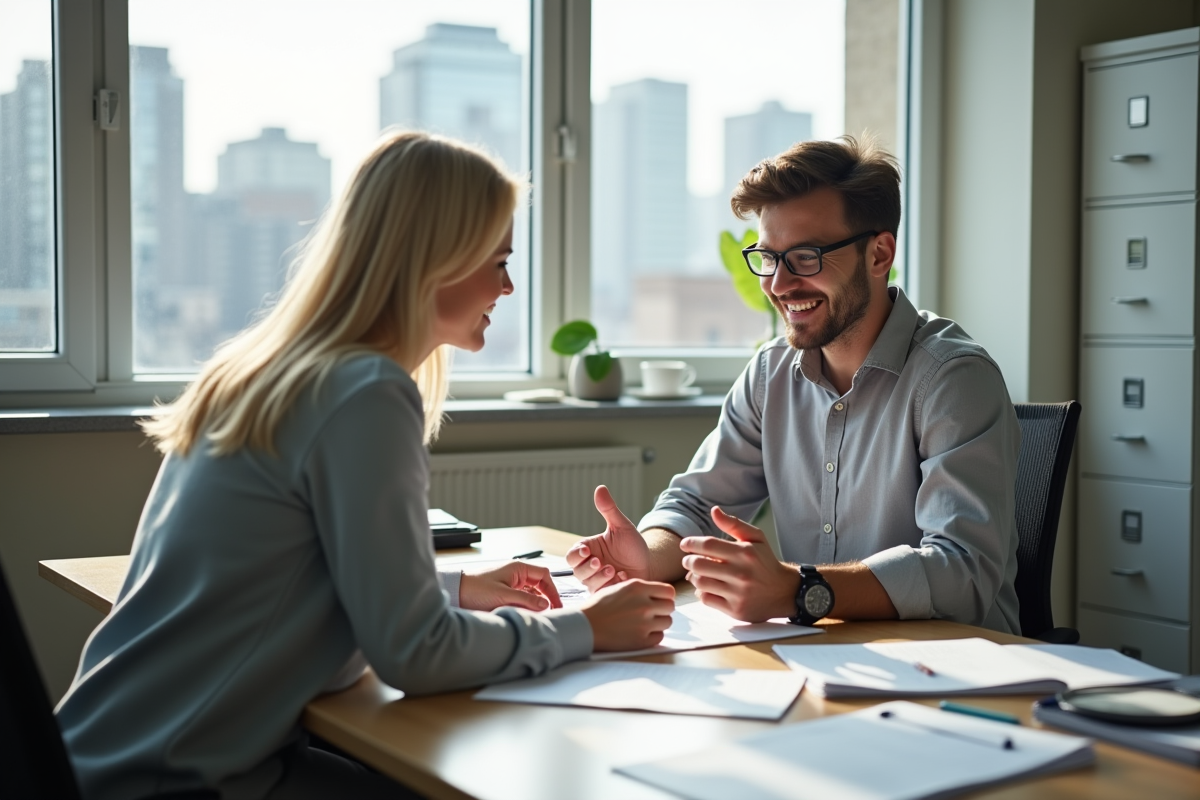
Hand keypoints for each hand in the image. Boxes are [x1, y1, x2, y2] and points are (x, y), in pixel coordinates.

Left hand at [459, 561, 561, 611]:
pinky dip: (526, 606)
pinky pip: (522, 598)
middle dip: (546, 598)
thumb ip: (526, 599)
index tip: (556, 605)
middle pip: (540, 584)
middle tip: (550, 613)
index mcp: (518, 568)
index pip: (544, 575)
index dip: (552, 590)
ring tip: (538, 616)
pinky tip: (526, 614)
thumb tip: (546, 605)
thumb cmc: (476, 589)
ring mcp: (510, 583)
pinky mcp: (504, 592)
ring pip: (531, 592)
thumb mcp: (503, 595)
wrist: (455, 593)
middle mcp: (516, 574)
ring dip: (536, 603)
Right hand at [564, 485, 651, 592]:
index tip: (586, 550)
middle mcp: (589, 567)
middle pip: (577, 571)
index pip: (572, 554)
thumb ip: (609, 510)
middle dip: (587, 568)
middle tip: (599, 562)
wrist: (649, 564)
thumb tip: (600, 488)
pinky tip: (624, 578)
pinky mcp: (607, 593)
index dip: (576, 554)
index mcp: (588, 550)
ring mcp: (597, 582)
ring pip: (588, 584)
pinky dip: (612, 587)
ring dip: (599, 578)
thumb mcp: (622, 526)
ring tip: (614, 571)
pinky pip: (603, 594)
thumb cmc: (632, 546)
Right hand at [580, 579, 675, 650]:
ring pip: (667, 622)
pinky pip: (659, 637)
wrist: (584, 626)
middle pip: (670, 607)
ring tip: (643, 623)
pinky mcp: (641, 640)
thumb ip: (641, 590)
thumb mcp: (620, 588)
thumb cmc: (599, 607)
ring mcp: (644, 623)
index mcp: (638, 587)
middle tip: (651, 613)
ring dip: (658, 623)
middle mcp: (644, 604)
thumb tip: (660, 595)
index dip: (665, 596)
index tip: (659, 600)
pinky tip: (640, 632)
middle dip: (663, 610)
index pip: (669, 591)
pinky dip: (652, 636)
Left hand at [680, 506, 798, 621]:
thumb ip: (733, 524)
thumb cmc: (766, 562)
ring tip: (696, 573)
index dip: (691, 543)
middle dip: (688, 561)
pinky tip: (706, 587)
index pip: (708, 545)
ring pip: (700, 583)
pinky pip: (706, 599)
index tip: (684, 544)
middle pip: (699, 565)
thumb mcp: (756, 538)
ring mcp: (738, 593)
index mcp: (745, 553)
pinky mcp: (735, 610)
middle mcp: (741, 573)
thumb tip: (714, 511)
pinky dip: (701, 592)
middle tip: (688, 560)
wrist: (784, 592)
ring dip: (693, 577)